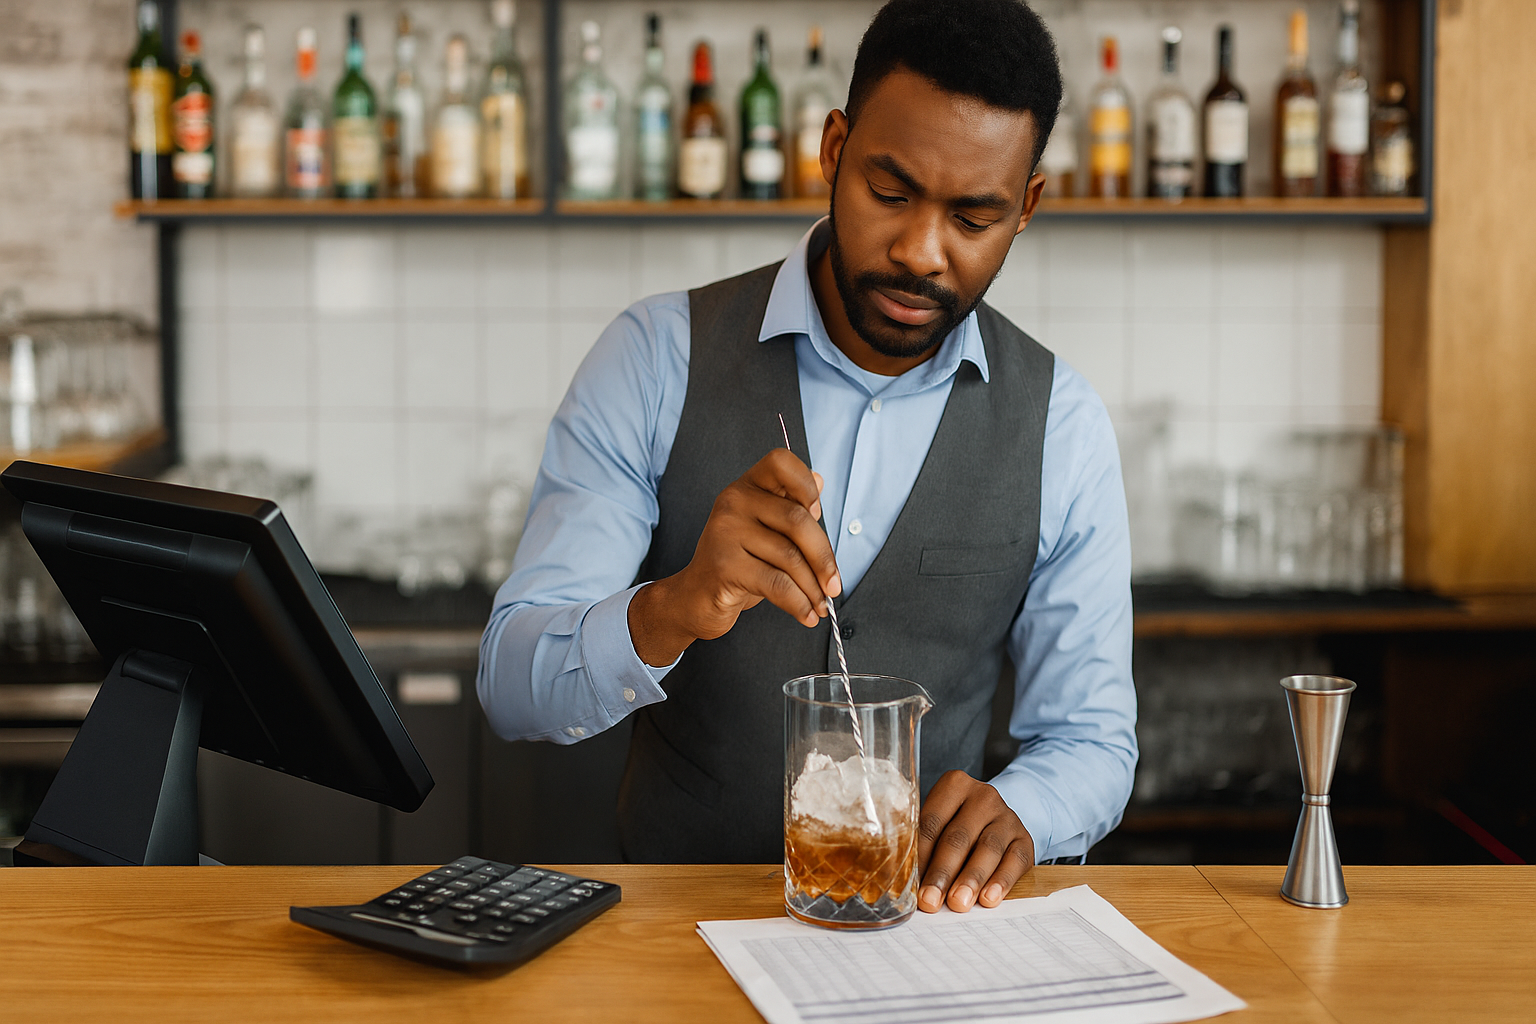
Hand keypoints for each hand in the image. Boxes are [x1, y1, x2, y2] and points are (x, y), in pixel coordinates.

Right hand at [628, 448, 841, 666]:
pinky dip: (799, 604)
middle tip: (834, 585)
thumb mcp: (765, 532)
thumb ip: (790, 506)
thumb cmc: (738, 564)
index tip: (816, 513)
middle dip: (824, 558)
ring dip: (813, 589)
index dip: (805, 485)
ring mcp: (725, 532)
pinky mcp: (724, 565)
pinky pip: (777, 584)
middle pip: (797, 520)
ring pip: (791, 557)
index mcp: (747, 487)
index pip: (780, 462)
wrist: (696, 598)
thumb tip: (819, 479)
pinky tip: (806, 615)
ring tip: (821, 606)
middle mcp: (733, 502)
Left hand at [915, 770, 1034, 912]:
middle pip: (958, 837)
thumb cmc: (958, 824)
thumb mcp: (940, 824)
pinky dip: (1001, 882)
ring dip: (971, 879)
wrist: (998, 819)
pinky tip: (989, 899)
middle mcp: (983, 797)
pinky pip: (1015, 861)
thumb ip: (925, 846)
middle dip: (942, 872)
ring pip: (988, 849)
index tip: (911, 884)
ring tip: (958, 902)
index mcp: (954, 785)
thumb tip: (906, 883)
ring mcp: (1007, 817)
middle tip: (930, 900)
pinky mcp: (1025, 838)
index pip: (932, 821)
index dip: (920, 855)